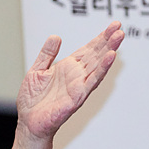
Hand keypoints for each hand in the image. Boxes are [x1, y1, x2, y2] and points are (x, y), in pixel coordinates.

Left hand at [16, 21, 123, 140]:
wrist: (28, 123)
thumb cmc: (32, 101)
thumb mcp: (37, 70)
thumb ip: (47, 54)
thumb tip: (55, 37)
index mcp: (68, 68)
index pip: (88, 49)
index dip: (101, 37)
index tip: (113, 25)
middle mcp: (76, 76)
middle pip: (96, 55)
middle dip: (108, 41)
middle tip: (119, 27)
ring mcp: (78, 86)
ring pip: (97, 66)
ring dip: (109, 52)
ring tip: (118, 38)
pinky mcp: (77, 98)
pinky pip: (91, 82)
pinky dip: (101, 70)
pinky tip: (110, 58)